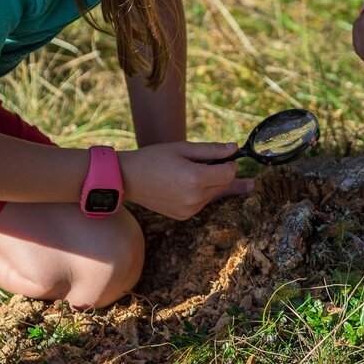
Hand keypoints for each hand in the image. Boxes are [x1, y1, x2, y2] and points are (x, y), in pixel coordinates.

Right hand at [120, 142, 241, 219]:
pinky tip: (185, 184)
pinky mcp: (184, 216)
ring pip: (214, 194)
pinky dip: (201, 193)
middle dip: (222, 172)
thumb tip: (234, 148)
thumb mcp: (183, 148)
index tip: (225, 156)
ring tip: (192, 171)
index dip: (230, 163)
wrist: (128, 179)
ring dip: (211, 183)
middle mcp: (195, 198)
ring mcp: (189, 209)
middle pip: (224, 185)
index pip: (229, 173)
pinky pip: (202, 203)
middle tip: (210, 162)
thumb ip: (211, 150)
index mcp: (195, 178)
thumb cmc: (154, 158)